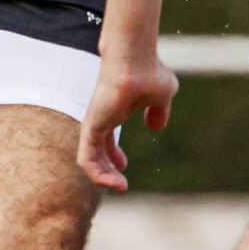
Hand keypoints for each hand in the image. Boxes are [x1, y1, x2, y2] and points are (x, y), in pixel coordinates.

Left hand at [78, 50, 178, 190]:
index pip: (104, 139)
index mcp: (114, 111)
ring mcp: (93, 122)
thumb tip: (156, 127)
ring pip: (88, 159)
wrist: (136, 62)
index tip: (123, 167)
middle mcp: (100, 118)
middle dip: (106, 171)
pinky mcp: (90, 127)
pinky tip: (112, 182)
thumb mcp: (162, 95)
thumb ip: (159, 111)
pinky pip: (86, 159)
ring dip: (103, 178)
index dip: (113, 156)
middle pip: (95, 151)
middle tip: (121, 185)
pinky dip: (97, 174)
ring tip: (120, 187)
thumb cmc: (149, 72)